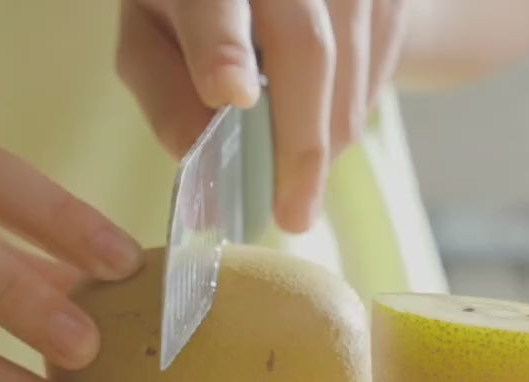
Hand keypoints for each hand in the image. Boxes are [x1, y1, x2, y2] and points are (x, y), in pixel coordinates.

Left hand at [117, 0, 406, 232]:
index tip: (230, 94)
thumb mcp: (152, 42)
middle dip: (301, 140)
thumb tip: (197, 153)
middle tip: (295, 213)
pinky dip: (348, 113)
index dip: (222, 47)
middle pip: (306, 46)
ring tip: (298, 173)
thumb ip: (164, 94)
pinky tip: (319, 116)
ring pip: (349, 69)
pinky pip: (377, 73)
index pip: (215, 4)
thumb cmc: (191, 12)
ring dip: (326, 138)